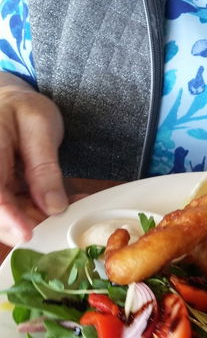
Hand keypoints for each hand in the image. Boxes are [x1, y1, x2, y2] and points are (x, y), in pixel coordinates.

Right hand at [0, 75, 66, 246]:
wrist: (12, 103)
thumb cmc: (22, 108)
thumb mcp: (39, 126)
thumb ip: (44, 166)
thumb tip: (53, 206)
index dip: (8, 217)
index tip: (27, 233)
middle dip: (30, 223)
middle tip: (62, 220)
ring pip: (9, 217)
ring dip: (39, 219)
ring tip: (69, 206)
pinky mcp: (2, 193)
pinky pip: (18, 211)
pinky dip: (41, 212)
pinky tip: (63, 203)